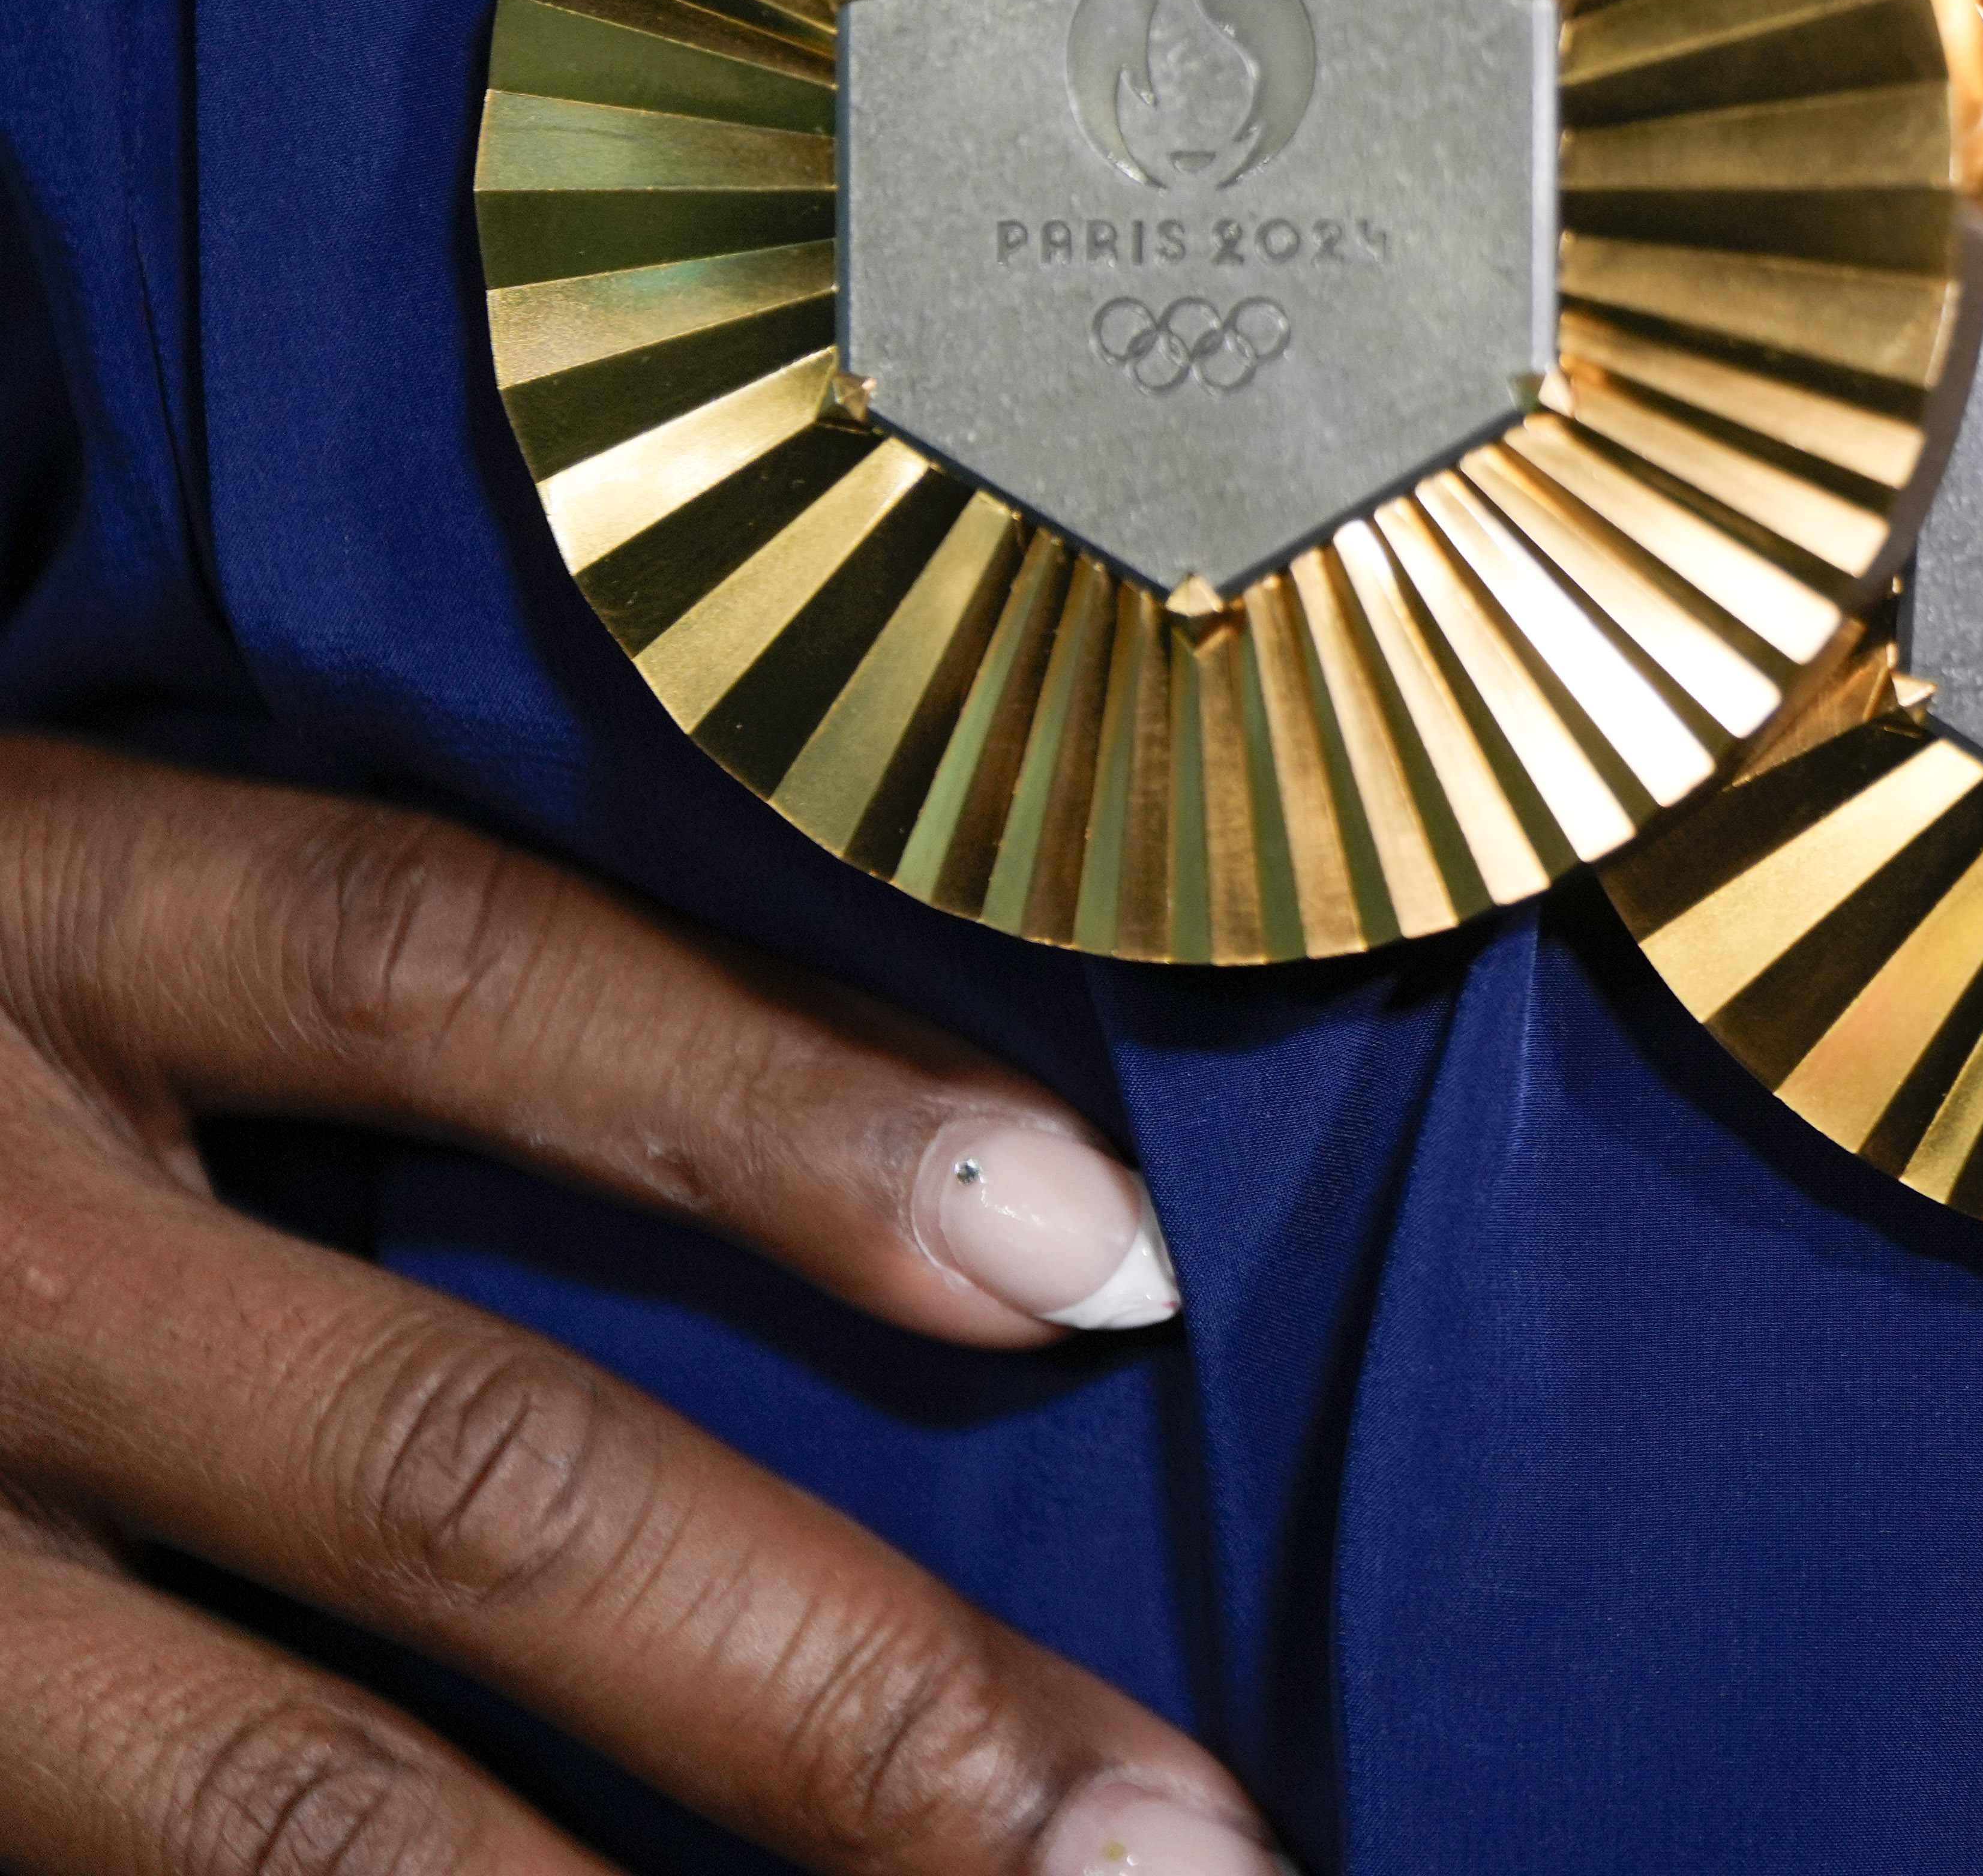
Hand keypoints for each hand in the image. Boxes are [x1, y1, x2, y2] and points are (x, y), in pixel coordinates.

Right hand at [0, 736, 1280, 1873]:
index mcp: (6, 929)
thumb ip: (356, 975)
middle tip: (1186, 1852)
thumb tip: (907, 1159)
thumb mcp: (39, 883)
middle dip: (847, 1691)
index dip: (776, 1114)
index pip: (437, 980)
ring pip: (272, 1802)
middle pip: (451, 1471)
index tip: (1116, 1265)